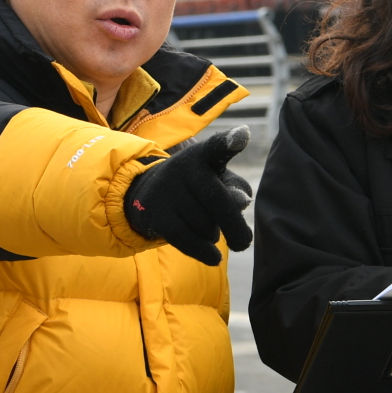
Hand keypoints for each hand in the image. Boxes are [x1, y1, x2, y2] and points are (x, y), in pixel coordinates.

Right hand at [122, 126, 253, 265]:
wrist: (147, 194)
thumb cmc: (196, 188)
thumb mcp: (216, 181)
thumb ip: (234, 188)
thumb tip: (243, 200)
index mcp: (203, 155)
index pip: (217, 147)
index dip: (230, 142)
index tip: (241, 135)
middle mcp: (184, 167)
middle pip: (220, 203)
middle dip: (235, 228)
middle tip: (243, 242)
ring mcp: (168, 191)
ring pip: (206, 226)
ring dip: (213, 235)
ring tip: (204, 227)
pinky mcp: (157, 214)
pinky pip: (188, 240)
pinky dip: (204, 252)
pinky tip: (213, 257)